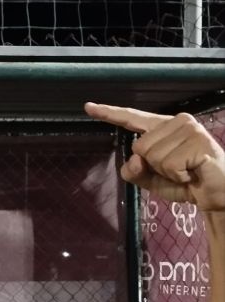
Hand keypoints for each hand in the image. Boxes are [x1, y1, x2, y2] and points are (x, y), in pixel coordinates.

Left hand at [85, 103, 224, 211]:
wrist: (217, 194)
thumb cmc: (185, 182)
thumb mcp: (151, 179)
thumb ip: (135, 171)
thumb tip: (135, 159)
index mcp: (163, 127)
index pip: (132, 119)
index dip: (109, 113)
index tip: (88, 107)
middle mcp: (176, 121)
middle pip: (139, 147)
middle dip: (154, 167)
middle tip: (177, 171)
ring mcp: (189, 128)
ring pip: (153, 156)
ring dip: (167, 172)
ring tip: (186, 171)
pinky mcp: (198, 142)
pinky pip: (169, 165)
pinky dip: (178, 177)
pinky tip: (192, 173)